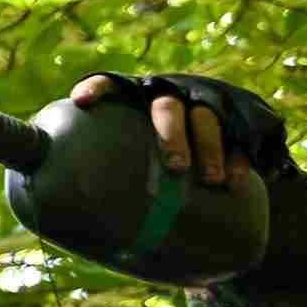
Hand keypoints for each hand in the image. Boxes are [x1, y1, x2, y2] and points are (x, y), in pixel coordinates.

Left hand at [69, 72, 286, 187]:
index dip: (98, 89)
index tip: (81, 102)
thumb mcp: (131, 160)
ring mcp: (208, 103)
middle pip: (166, 106)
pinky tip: (237, 182)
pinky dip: (242, 158)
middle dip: (171, 134)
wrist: (221, 153)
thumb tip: (62, 221)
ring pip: (208, 118)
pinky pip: (244, 136)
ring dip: (210, 148)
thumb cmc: (154, 161)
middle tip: (174, 167)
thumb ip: (105, 173)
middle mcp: (172, 94)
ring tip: (210, 180)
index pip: (113, 85)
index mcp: (137, 98)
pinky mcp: (242, 119)